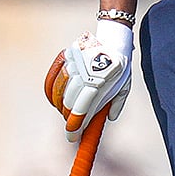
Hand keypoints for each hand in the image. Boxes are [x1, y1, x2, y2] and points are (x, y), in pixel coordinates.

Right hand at [44, 20, 132, 141]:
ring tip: (65, 112)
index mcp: (99, 83)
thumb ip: (116, 104)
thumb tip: (107, 119)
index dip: (74, 127)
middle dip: (69, 119)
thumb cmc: (120, 67)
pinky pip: (52, 77)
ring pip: (58, 91)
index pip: (81, 111)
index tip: (72, 138)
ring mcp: (73, 63)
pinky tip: (53, 98)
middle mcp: (83, 73)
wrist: (114, 38)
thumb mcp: (124, 87)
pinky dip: (50, 90)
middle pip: (68, 103)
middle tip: (72, 127)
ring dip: (60, 106)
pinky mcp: (66, 56)